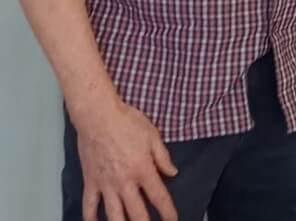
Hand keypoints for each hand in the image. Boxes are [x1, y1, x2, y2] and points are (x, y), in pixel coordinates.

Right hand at [73, 97, 177, 220]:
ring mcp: (106, 185)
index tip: (173, 220)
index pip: (158, 196)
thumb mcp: (153, 135)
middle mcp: (125, 182)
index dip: (167, 211)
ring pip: (113, 215)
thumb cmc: (128, 122)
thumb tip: (172, 172)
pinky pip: (89, 205)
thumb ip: (163, 157)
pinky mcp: (90, 182)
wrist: (99, 117)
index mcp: (143, 169)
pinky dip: (91, 217)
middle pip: (137, 213)